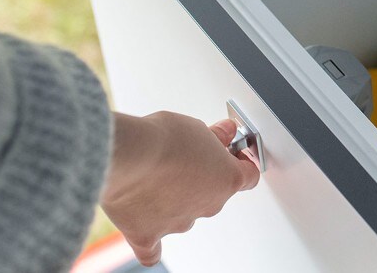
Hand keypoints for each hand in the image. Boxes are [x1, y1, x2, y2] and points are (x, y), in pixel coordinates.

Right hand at [102, 111, 260, 266]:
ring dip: (176, 201)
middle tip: (184, 158)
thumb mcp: (197, 127)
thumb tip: (224, 134)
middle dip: (203, 178)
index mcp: (227, 179)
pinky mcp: (148, 236)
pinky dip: (152, 241)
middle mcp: (208, 206)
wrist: (128, 156)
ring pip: (184, 215)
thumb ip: (215, 136)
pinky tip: (150, 232)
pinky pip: (153, 250)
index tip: (230, 153)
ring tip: (154, 178)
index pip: (248, 175)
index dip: (240, 162)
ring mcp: (179, 223)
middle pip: (214, 195)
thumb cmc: (163, 141)